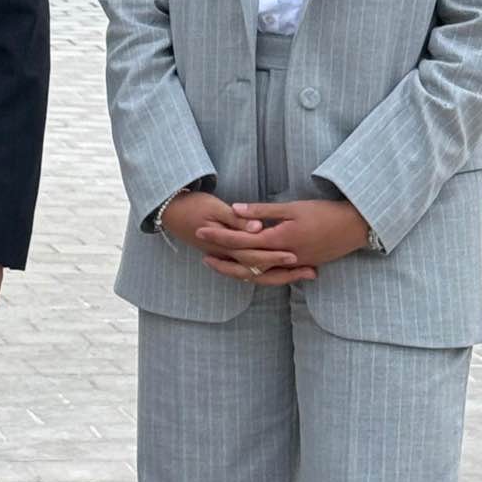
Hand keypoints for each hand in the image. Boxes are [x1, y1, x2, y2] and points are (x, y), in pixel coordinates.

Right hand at [163, 188, 307, 286]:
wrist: (169, 210)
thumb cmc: (191, 206)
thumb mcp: (214, 208)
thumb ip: (237, 219)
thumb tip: (258, 228)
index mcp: (225, 245)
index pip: (254, 256)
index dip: (276, 257)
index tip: (297, 256)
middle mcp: (227, 256)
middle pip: (260, 271)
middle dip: (286, 273)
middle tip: (312, 271)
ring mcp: (226, 257)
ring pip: (257, 274)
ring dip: (281, 275)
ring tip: (306, 273)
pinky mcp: (226, 254)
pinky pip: (250, 270)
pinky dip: (269, 271)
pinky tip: (284, 268)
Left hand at [194, 196, 370, 285]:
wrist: (354, 228)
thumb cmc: (324, 213)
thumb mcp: (292, 207)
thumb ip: (263, 211)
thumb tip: (235, 209)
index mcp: (279, 239)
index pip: (242, 240)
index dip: (220, 235)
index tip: (201, 230)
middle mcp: (284, 257)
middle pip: (246, 262)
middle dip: (222, 257)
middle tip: (201, 252)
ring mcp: (292, 266)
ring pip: (259, 274)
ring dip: (237, 270)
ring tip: (218, 265)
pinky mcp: (300, 267)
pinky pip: (273, 277)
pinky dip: (257, 275)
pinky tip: (247, 271)